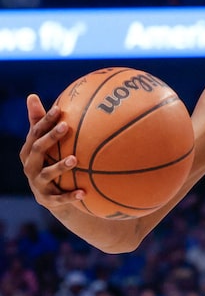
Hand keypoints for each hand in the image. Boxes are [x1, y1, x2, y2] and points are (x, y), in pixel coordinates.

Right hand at [19, 94, 83, 209]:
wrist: (52, 198)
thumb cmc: (50, 162)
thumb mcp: (46, 144)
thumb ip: (40, 123)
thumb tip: (31, 95)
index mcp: (29, 151)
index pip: (35, 132)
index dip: (45, 120)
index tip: (59, 109)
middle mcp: (29, 166)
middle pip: (38, 149)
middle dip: (51, 137)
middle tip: (67, 126)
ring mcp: (37, 184)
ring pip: (47, 174)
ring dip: (60, 167)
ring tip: (75, 159)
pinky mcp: (47, 200)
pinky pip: (59, 199)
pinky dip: (71, 196)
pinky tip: (84, 193)